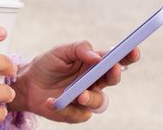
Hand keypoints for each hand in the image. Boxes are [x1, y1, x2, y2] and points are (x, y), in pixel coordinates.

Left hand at [11, 42, 139, 123]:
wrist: (28, 83)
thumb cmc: (48, 65)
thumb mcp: (61, 51)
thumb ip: (80, 49)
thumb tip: (97, 57)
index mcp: (95, 64)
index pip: (116, 59)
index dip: (128, 56)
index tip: (134, 50)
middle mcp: (95, 81)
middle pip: (113, 79)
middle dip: (115, 74)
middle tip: (112, 68)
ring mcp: (87, 98)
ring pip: (100, 101)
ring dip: (91, 97)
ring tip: (79, 95)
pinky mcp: (76, 113)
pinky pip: (78, 114)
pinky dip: (64, 107)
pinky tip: (52, 101)